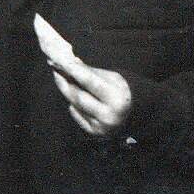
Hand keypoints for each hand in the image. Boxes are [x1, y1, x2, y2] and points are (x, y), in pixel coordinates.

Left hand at [34, 14, 133, 138]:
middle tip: (54, 66)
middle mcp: (108, 116)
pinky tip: (72, 95)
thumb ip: (92, 73)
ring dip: (66, 90)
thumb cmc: (125, 91)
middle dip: (64, 80)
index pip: (89, 82)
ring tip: (59, 76)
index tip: (59, 60)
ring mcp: (100, 127)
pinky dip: (74, 104)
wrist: (139, 114)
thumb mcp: (115, 79)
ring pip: (74, 104)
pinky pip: (77, 114)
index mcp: (117, 99)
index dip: (73, 70)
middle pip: (77, 95)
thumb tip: (69, 62)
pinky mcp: (94, 133)